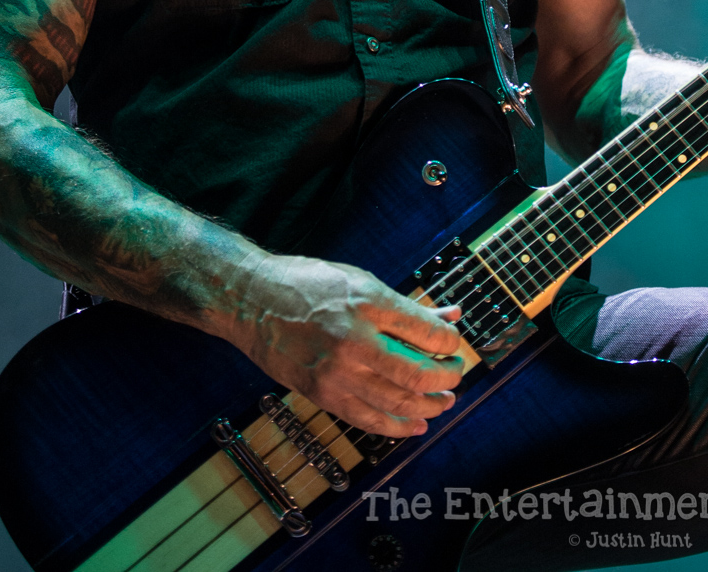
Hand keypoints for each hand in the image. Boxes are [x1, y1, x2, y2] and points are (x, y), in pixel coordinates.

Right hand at [225, 253, 464, 437]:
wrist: (252, 301)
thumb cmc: (305, 283)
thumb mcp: (360, 281)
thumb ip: (406, 304)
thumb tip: (450, 314)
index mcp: (368, 302)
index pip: (428, 332)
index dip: (451, 342)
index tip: (454, 342)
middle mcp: (355, 339)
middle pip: (420, 372)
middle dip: (448, 377)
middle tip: (455, 373)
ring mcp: (337, 371)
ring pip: (399, 401)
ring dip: (430, 405)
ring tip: (443, 401)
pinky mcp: (322, 394)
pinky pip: (369, 420)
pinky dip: (398, 426)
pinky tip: (416, 423)